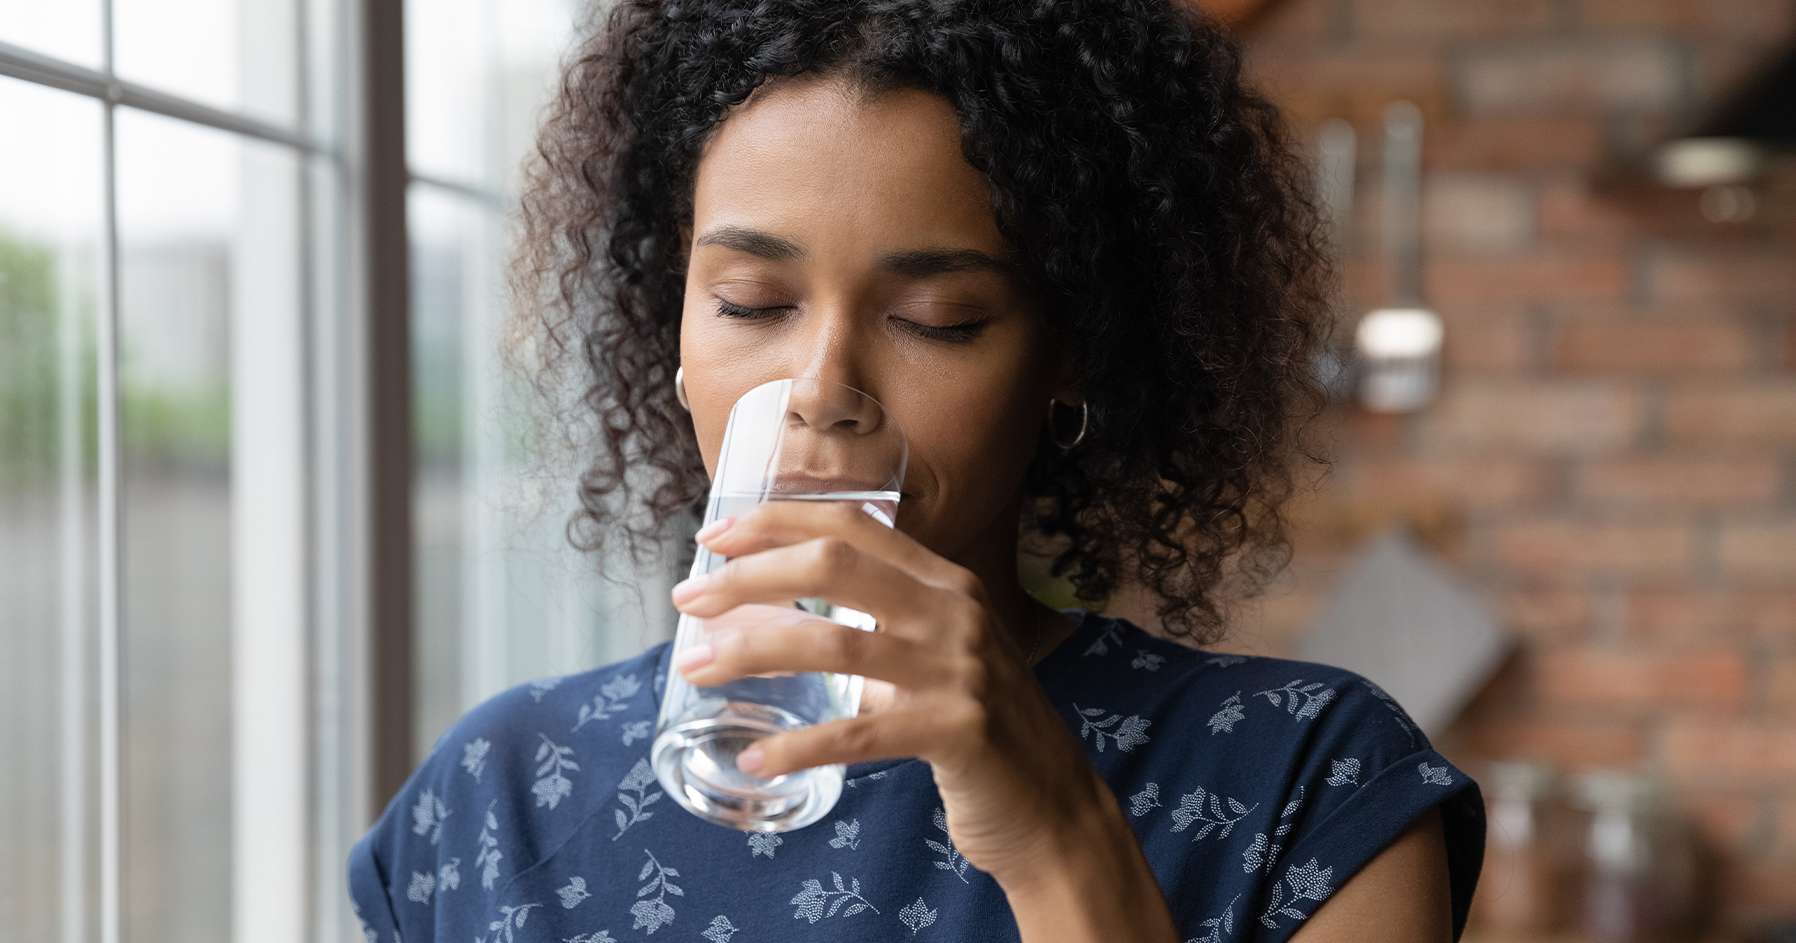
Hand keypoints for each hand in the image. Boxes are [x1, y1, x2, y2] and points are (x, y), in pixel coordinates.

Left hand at [669, 498, 1104, 882]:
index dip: (776, 522)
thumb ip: (883, 625)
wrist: (1052, 806)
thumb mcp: (940, 656)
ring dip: (751, 652)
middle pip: (833, 567)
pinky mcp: (956, 732)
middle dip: (748, 577)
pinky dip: (798, 747)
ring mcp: (958, 671)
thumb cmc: (980, 730)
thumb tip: (780, 610)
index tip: (713, 538)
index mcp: (948, 583)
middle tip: (687, 600)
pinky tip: (756, 758)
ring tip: (694, 668)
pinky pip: (857, 735)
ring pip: (834, 642)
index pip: (852, 526)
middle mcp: (955, 613)